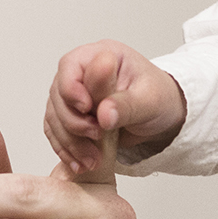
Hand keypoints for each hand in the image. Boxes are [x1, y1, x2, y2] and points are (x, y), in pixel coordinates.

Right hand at [44, 40, 186, 174]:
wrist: (162, 116)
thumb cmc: (159, 98)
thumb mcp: (149, 100)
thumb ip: (125, 104)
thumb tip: (103, 113)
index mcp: (101, 55)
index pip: (70, 67)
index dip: (73, 91)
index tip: (88, 110)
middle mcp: (82, 72)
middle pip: (58, 96)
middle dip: (74, 123)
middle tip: (97, 137)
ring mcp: (73, 94)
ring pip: (55, 118)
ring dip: (70, 142)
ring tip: (91, 161)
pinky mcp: (71, 115)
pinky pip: (57, 132)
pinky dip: (66, 150)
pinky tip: (80, 164)